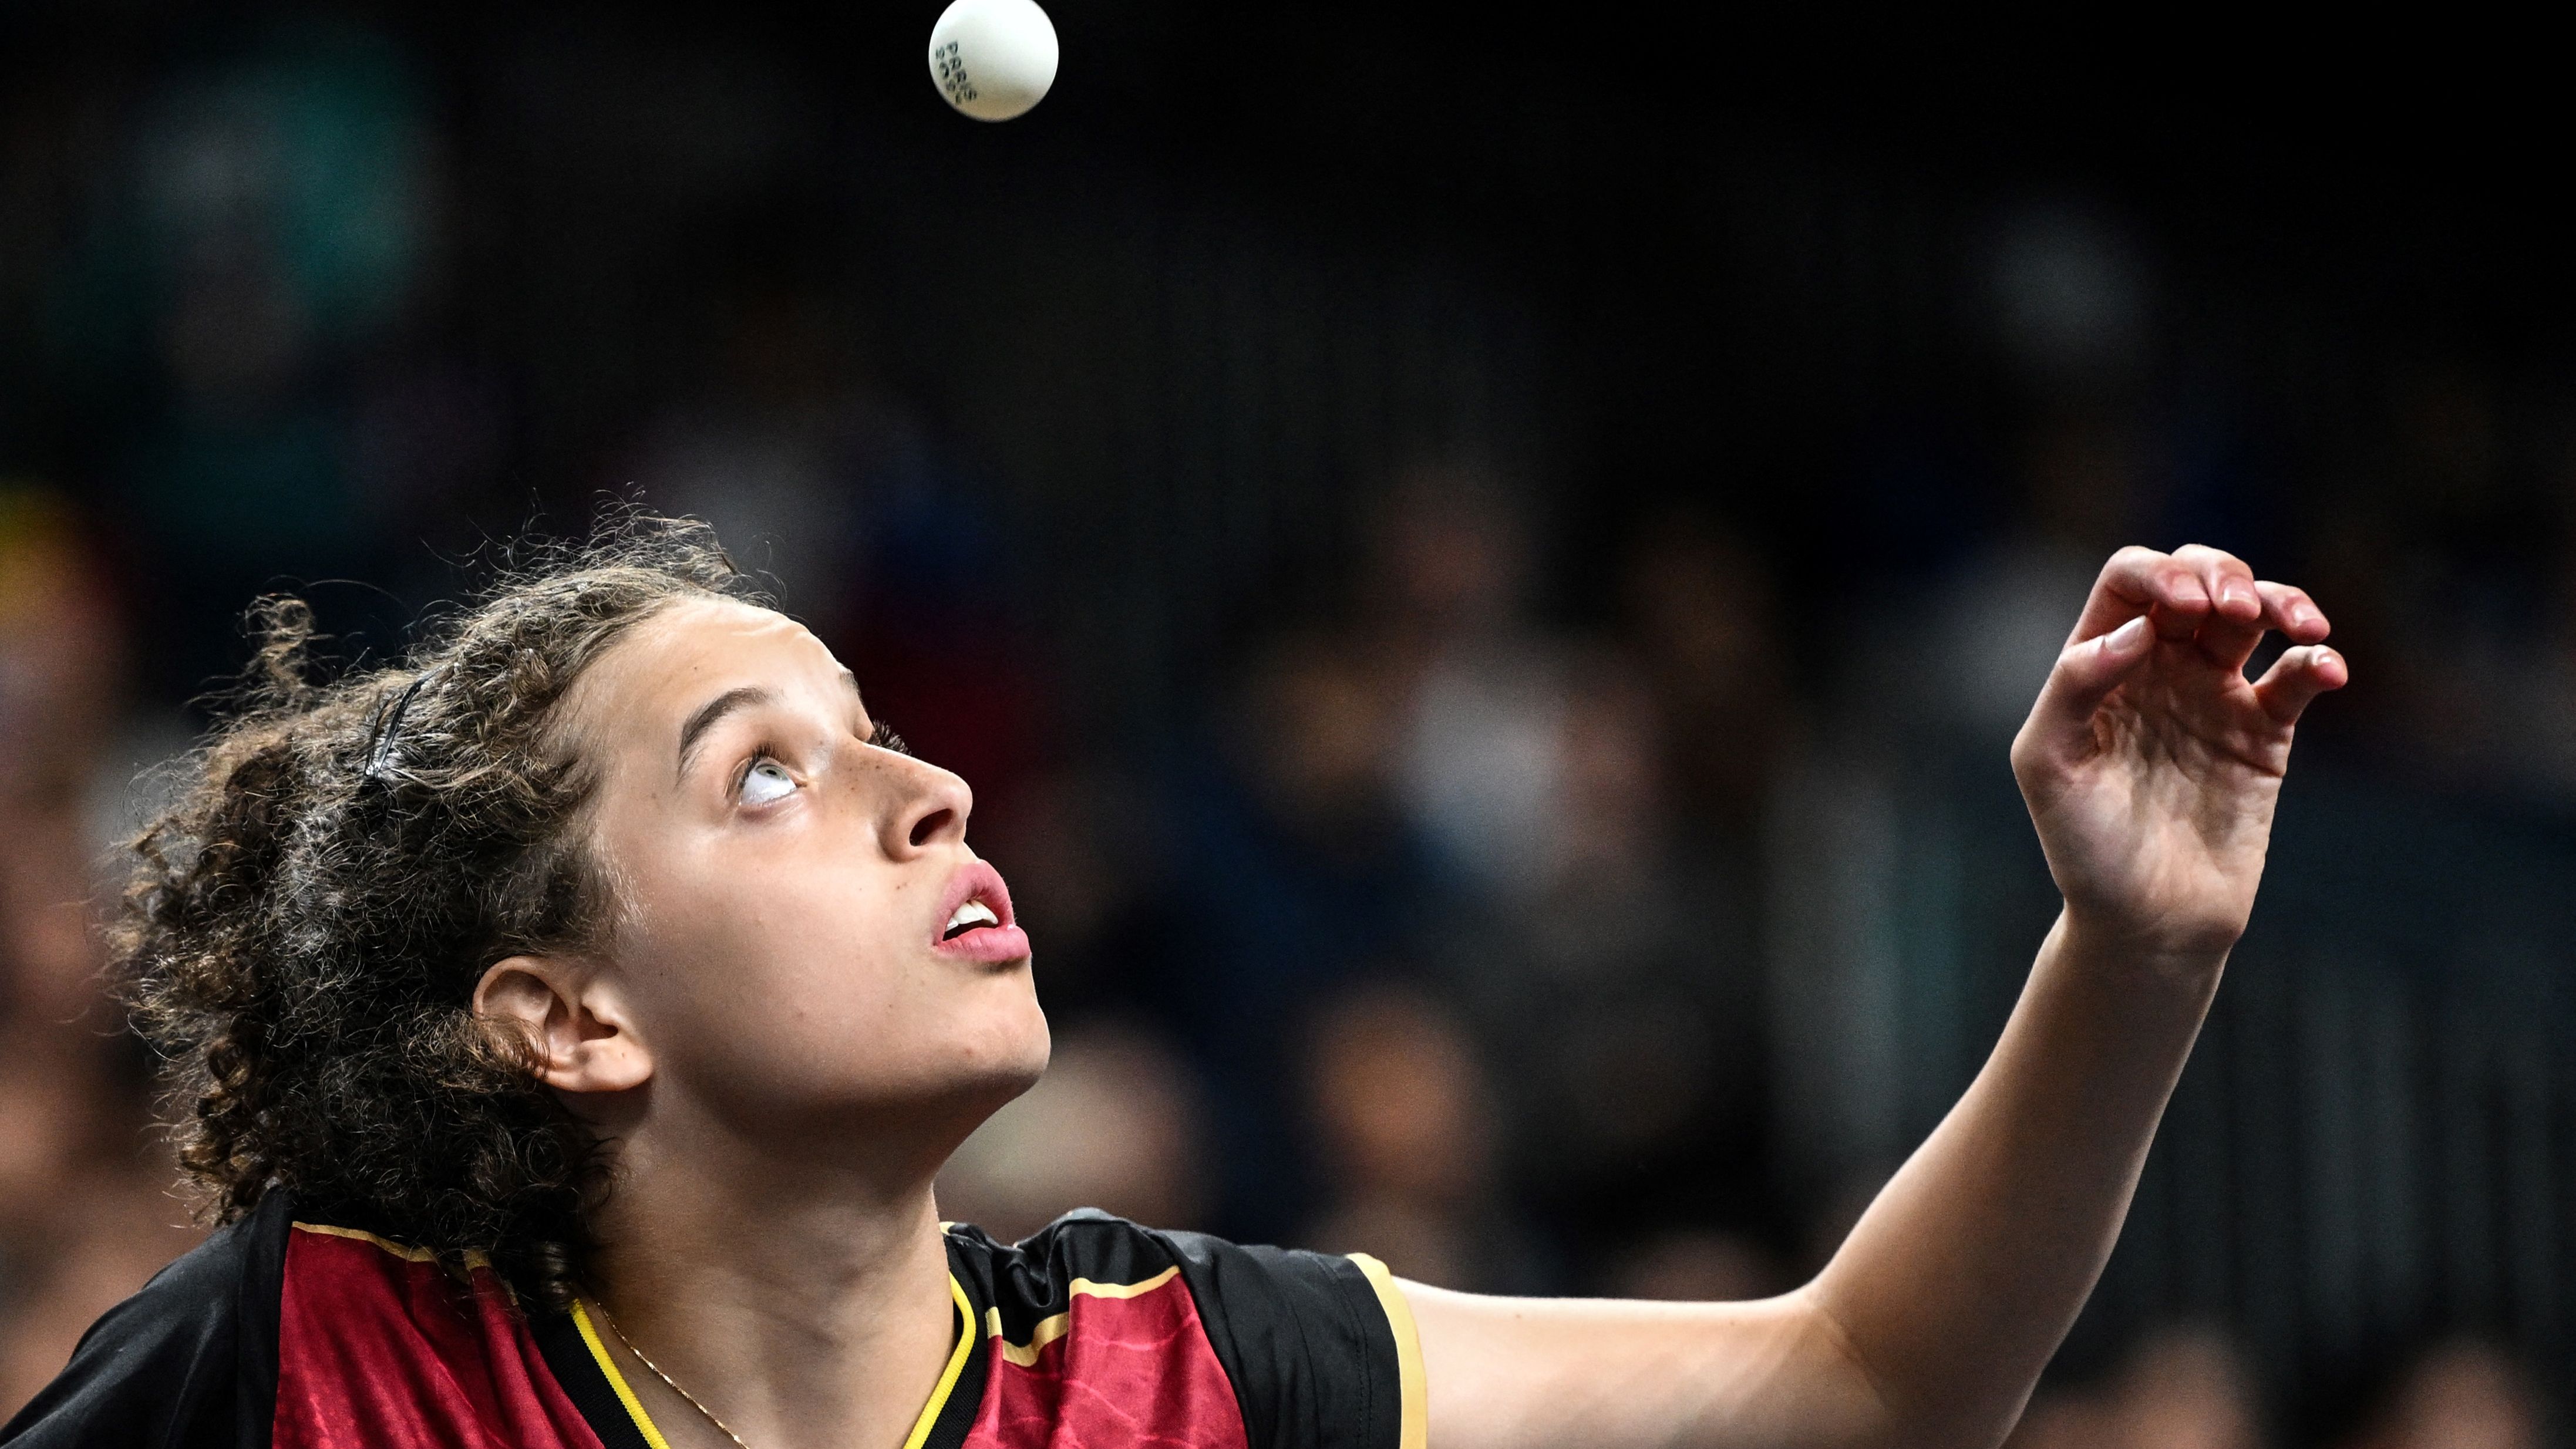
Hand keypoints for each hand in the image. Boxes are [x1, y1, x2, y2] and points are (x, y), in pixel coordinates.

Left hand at [2010, 545, 2346, 965]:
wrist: (2146, 920)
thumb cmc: (2082, 845)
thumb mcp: (2049, 763)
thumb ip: (2075, 686)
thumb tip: (2138, 630)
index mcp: (2101, 661)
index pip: (2131, 580)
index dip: (2159, 573)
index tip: (2182, 609)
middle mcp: (2158, 666)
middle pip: (2199, 578)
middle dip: (2222, 574)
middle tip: (2233, 610)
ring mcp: (2215, 694)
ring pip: (2255, 614)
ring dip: (2279, 599)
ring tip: (2298, 624)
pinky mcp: (2264, 733)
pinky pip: (2298, 677)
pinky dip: (2318, 661)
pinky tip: (2323, 667)